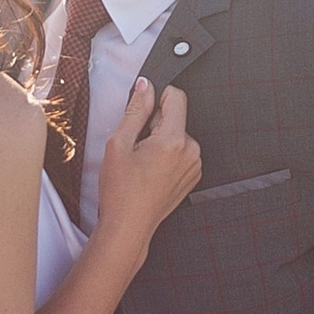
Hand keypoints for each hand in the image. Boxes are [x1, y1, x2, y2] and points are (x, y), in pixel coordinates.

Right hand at [92, 78, 199, 251]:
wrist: (129, 226)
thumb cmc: (121, 192)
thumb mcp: (118, 144)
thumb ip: (136, 110)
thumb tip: (146, 86)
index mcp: (174, 141)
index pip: (176, 96)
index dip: (156, 97)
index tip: (142, 111)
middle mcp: (191, 152)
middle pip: (175, 117)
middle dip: (155, 124)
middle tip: (136, 147)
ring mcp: (194, 165)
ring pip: (177, 135)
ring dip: (161, 141)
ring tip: (142, 162)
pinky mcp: (193, 176)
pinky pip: (181, 152)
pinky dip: (167, 156)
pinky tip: (151, 171)